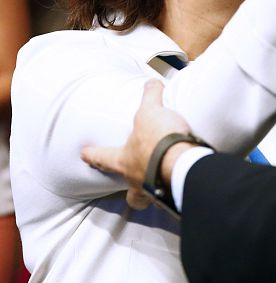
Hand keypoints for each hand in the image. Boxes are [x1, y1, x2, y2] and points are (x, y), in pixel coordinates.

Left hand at [82, 80, 192, 209]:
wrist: (182, 163)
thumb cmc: (158, 140)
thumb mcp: (151, 111)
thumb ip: (150, 96)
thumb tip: (151, 82)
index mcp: (124, 160)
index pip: (102, 157)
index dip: (93, 154)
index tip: (83, 154)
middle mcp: (137, 180)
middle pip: (131, 194)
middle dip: (132, 193)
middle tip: (136, 185)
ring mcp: (156, 192)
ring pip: (152, 199)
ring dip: (157, 194)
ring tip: (165, 186)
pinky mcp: (175, 196)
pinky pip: (173, 198)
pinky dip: (176, 193)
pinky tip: (183, 184)